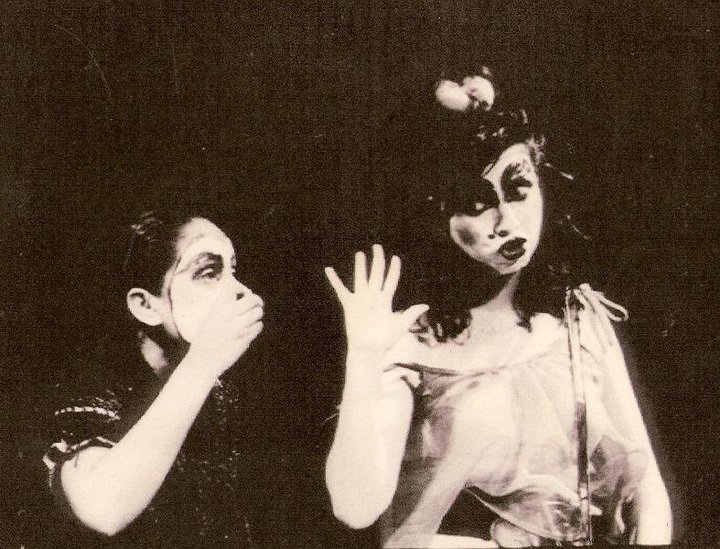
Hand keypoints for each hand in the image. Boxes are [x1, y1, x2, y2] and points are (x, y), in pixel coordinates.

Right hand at [186, 283, 263, 376]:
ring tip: (252, 319)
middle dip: (257, 301)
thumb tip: (241, 295)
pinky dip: (256, 327)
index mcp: (218, 307)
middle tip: (257, 305)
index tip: (243, 292)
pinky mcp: (245, 337)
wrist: (203, 361)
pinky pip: (258, 326)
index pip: (232, 286)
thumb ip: (223, 306)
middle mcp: (229, 314)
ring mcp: (238, 326)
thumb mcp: (210, 317)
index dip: (240, 287)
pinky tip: (250, 330)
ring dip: (257, 314)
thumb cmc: (206, 339)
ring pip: (258, 312)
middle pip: (252, 298)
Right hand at [325, 244, 427, 360]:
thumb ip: (410, 313)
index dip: (394, 269)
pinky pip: (341, 289)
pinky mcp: (349, 304)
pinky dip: (334, 280)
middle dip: (378, 260)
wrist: (368, 350)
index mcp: (386, 301)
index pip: (391, 280)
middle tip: (377, 247)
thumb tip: (426, 305)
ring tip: (360, 254)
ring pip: (361, 278)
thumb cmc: (384, 340)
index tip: (396, 258)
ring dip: (360, 266)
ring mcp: (361, 300)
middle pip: (376, 273)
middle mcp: (373, 297)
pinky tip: (329, 269)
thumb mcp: (400, 325)